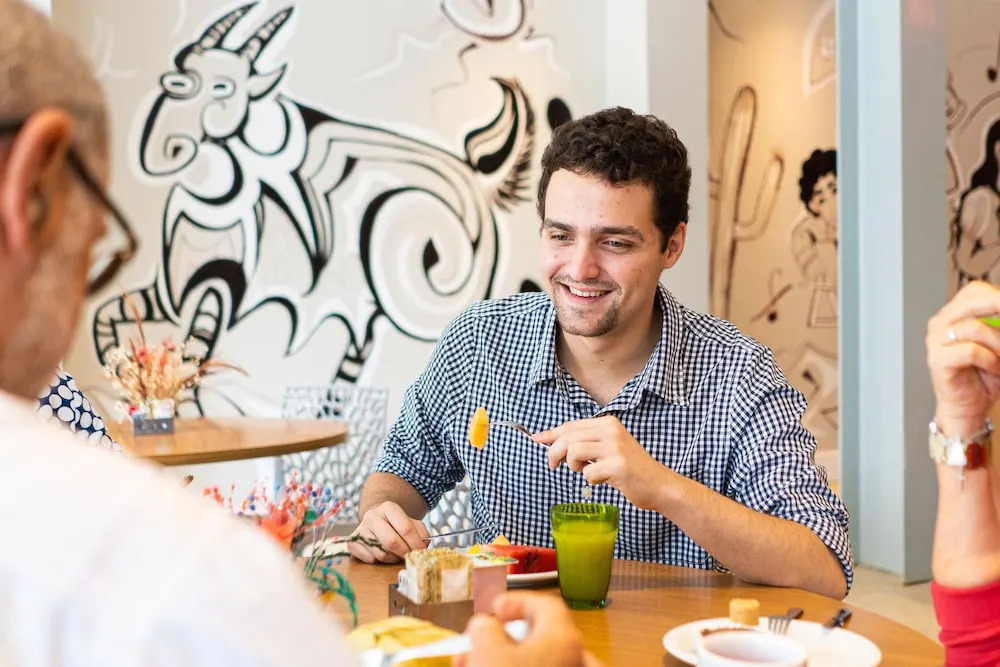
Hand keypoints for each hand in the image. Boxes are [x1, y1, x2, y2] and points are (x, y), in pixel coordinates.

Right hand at [346, 501, 428, 563]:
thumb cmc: (396, 523)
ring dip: (393, 558)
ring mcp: (360, 529)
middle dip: (404, 552)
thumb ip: (421, 532)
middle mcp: (372, 516)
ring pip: (381, 553)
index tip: (421, 551)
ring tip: (396, 554)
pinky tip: (382, 553)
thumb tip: (423, 545)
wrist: (376, 519)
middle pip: (392, 542)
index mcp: (389, 507)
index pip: (405, 528)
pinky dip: (378, 561)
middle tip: (410, 556)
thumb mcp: (411, 522)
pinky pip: (369, 559)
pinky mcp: (352, 542)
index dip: (416, 543)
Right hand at [453, 592, 602, 666]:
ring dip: (497, 661)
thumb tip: (484, 626)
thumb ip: (484, 629)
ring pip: (533, 664)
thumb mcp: (487, 650)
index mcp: (563, 637)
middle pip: (535, 640)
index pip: (544, 605)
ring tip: (467, 666)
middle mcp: (573, 659)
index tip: (494, 610)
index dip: (517, 602)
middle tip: (473, 648)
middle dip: (499, 642)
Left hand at [534, 415, 667, 509]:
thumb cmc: (629, 468)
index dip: (551, 433)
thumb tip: (550, 441)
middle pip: (568, 437)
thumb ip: (584, 442)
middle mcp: (611, 431)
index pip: (571, 425)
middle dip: (554, 452)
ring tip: (584, 470)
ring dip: (573, 465)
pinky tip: (602, 479)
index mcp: (607, 423)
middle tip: (554, 465)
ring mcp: (615, 448)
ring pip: (574, 451)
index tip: (536, 440)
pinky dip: (590, 479)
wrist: (658, 484)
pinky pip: (589, 472)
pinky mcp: (618, 466)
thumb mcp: (607, 448)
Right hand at [926, 280, 999, 436]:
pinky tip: (992, 366)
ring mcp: (936, 341)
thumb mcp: (999, 344)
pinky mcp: (938, 360)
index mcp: (954, 315)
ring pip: (974, 327)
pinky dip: (989, 359)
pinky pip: (970, 350)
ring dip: (999, 343)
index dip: (997, 295)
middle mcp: (941, 324)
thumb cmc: (984, 376)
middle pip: (972, 301)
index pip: (976, 291)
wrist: (969, 407)